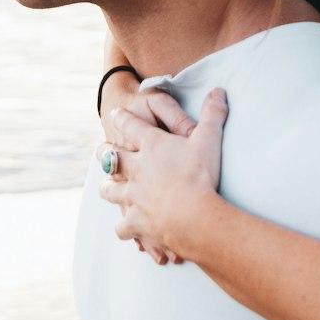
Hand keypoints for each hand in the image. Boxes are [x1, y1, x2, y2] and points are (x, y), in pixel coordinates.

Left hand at [98, 88, 228, 263]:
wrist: (192, 217)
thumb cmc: (200, 175)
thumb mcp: (209, 139)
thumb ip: (213, 113)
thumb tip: (218, 90)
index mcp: (152, 146)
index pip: (131, 125)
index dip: (123, 118)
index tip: (116, 112)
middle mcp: (137, 169)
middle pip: (112, 158)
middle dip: (105, 152)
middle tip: (101, 149)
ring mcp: (133, 197)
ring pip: (110, 190)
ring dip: (108, 188)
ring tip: (107, 188)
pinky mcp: (134, 222)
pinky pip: (122, 226)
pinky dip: (124, 227)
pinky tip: (126, 229)